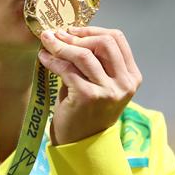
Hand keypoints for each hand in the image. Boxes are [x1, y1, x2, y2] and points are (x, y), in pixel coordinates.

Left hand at [37, 26, 142, 145]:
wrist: (80, 144)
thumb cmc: (86, 110)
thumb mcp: (97, 82)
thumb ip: (92, 59)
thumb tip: (67, 31)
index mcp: (131, 76)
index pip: (117, 39)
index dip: (92, 30)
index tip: (72, 30)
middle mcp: (124, 83)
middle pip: (104, 42)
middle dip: (77, 35)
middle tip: (57, 35)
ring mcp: (108, 90)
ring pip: (84, 54)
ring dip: (61, 45)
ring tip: (46, 42)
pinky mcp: (89, 96)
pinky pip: (68, 70)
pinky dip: (53, 61)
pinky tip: (43, 59)